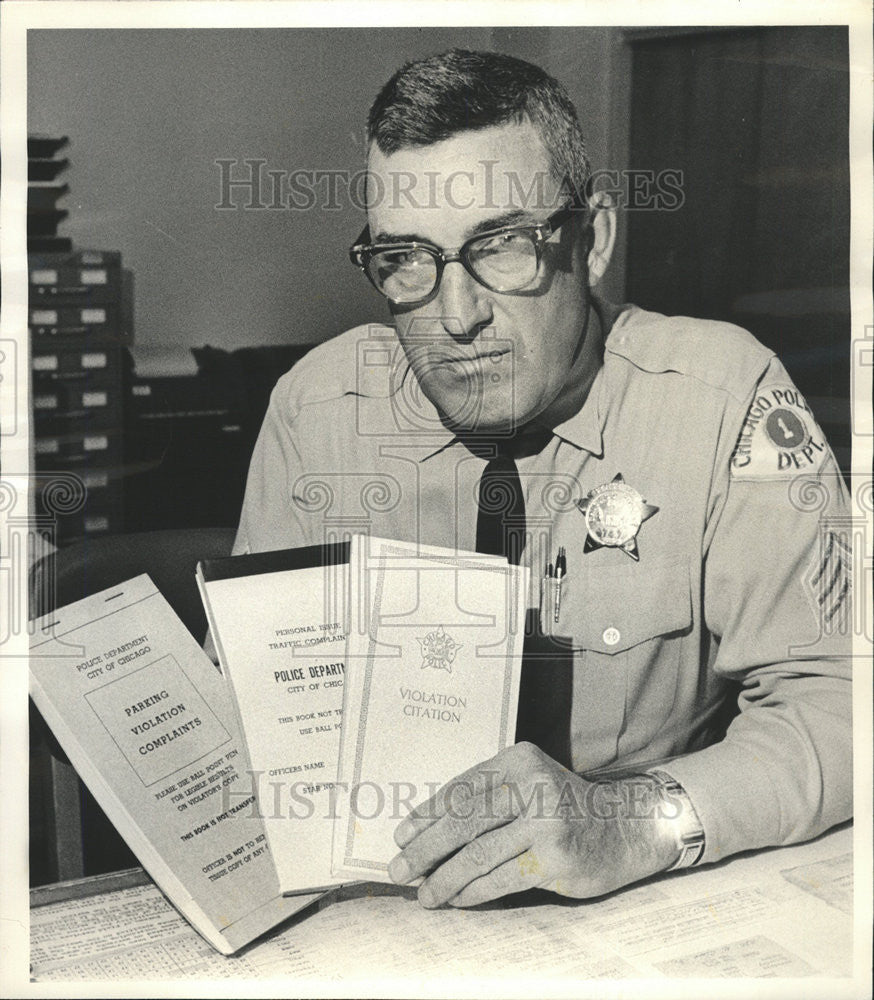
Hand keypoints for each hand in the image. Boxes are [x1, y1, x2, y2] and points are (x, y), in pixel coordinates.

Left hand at [387, 742, 678, 907]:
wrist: (626, 827)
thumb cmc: (564, 807)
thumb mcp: (529, 784)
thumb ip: (488, 799)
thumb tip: (425, 832)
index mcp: (518, 760)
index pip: (461, 789)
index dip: (426, 815)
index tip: (401, 836)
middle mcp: (532, 785)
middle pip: (464, 820)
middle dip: (425, 849)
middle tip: (399, 869)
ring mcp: (545, 822)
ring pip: (479, 854)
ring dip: (445, 878)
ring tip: (424, 894)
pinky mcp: (555, 858)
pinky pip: (501, 878)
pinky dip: (473, 891)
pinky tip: (458, 899)